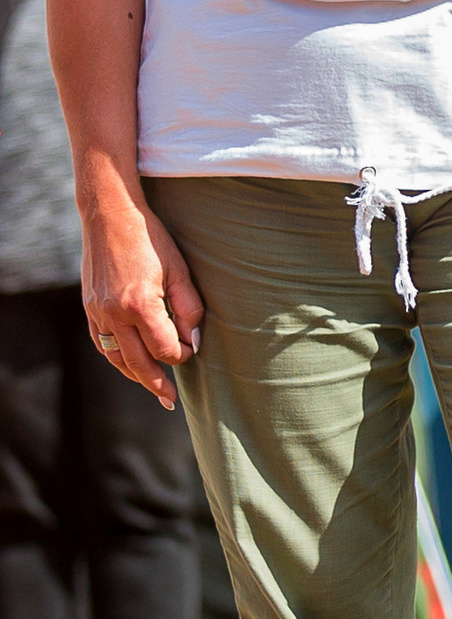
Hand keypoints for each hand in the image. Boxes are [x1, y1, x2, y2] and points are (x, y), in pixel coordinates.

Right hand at [82, 193, 202, 409]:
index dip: (182, 354)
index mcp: (140, 305)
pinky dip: (117, 357)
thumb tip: (194, 342)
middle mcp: (114, 314)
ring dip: (135, 376)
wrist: (110, 217)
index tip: (193, 348)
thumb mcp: (179, 270)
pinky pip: (102, 343)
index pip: (165, 349)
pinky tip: (129, 363)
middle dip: (157, 383)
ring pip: (117, 357)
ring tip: (153, 388)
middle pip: (138, 363)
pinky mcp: (89, 308)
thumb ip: (189, 309)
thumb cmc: (151, 240)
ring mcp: (97, 313)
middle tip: (170, 401)